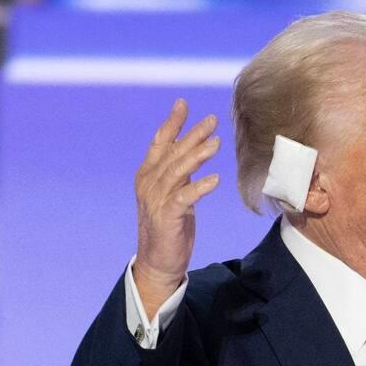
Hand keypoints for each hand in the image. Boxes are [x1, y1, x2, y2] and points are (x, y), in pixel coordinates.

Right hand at [132, 99, 220, 318]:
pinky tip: (216, 179)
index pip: (161, 143)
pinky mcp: (167, 218)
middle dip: (192, 134)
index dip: (172, 123)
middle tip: (213, 119)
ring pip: (178, 172)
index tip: (183, 103)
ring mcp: (156, 201)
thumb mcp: (175, 194)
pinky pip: (184, 198)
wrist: (158, 262)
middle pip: (173, 153)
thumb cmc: (170, 227)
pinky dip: (199, 187)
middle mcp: (149, 184)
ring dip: (197, 156)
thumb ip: (180, 174)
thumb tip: (194, 150)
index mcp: (148, 175)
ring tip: (217, 142)